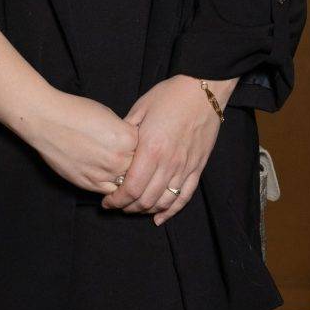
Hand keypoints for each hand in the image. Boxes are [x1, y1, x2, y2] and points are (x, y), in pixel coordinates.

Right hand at [21, 89, 137, 194]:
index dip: (143, 150)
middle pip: (139, 169)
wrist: (46, 119)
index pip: (146, 150)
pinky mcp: (89, 183)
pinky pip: (109, 192)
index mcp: (127, 138)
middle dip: (136, 167)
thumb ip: (124, 133)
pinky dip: (111, 188)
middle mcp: (119, 158)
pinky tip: (107, 179)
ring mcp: (105, 173)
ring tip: (119, 173)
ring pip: (126, 185)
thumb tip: (131, 144)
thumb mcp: (108, 115)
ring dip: (125, 181)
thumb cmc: (75, 111)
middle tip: (128, 163)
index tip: (139, 149)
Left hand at [104, 76, 232, 223]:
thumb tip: (113, 150)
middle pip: (146, 200)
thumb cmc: (169, 96)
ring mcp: (185, 167)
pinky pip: (184, 196)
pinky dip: (171, 211)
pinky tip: (159, 218)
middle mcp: (169, 163)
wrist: (203, 91)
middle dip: (128, 207)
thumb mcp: (140, 109)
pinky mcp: (198, 167)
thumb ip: (126, 133)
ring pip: (164, 201)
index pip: (131, 188)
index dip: (117, 200)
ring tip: (133, 208)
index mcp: (151, 149)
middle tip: (116, 205)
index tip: (107, 202)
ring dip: (146, 210)